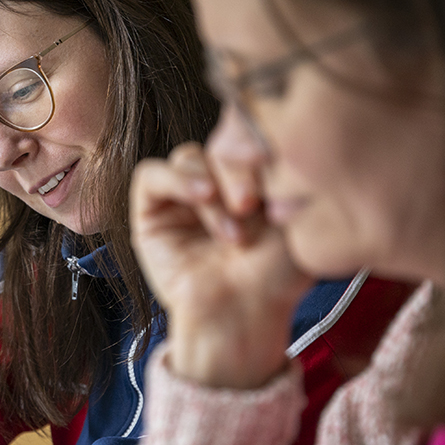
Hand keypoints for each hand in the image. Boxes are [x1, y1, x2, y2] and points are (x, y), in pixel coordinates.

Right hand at [129, 134, 311, 388]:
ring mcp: (182, 197)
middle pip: (217, 144)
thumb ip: (280, 168)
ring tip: (231, 225)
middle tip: (252, 206)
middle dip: (237, 172)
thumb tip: (264, 131)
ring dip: (211, 184)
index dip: (258, 148)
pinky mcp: (150, 212)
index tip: (279, 176)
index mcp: (251, 177)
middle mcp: (216, 183)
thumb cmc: (276, 275)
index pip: (245, 136)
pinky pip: (151, 175)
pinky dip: (176, 179)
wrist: (245, 313)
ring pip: (188, 156)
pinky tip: (200, 197)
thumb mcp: (295, 212)